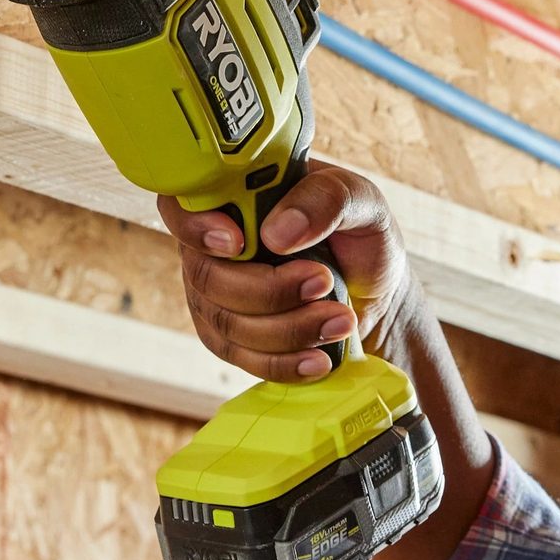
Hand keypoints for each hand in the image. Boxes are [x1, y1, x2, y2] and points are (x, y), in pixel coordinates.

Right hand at [157, 162, 414, 381]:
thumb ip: (326, 200)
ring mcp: (218, 295)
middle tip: (322, 281)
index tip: (237, 243)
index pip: (182, 203)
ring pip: (225, 322)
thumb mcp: (361, 201)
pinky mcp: (232, 338)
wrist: (376, 293)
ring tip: (340, 319)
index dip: (195, 226)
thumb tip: (278, 232)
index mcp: (236, 196)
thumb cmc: (361, 235)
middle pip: (205, 275)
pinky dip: (282, 362)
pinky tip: (318, 358)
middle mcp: (215, 245)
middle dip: (267, 289)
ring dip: (286, 328)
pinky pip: (241, 358)